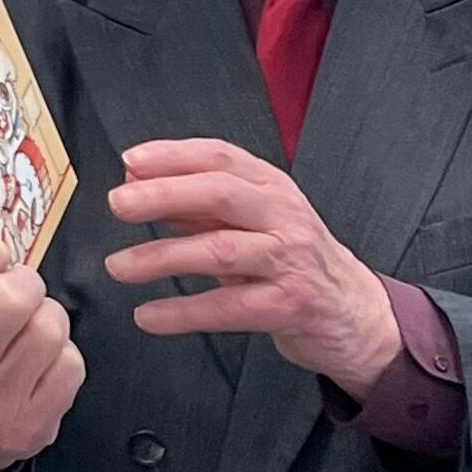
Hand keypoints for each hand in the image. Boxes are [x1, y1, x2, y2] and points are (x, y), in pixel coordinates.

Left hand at [104, 138, 400, 400]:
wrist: (353, 311)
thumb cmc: (293, 259)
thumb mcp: (253, 221)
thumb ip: (201, 206)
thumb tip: (141, 187)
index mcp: (271, 185)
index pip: (220, 156)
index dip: (173, 155)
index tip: (131, 161)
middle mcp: (283, 214)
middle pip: (220, 193)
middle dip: (165, 194)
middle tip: (118, 203)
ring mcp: (289, 259)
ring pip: (220, 251)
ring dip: (163, 256)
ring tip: (119, 266)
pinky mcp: (289, 305)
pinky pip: (228, 308)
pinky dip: (183, 312)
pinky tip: (148, 315)